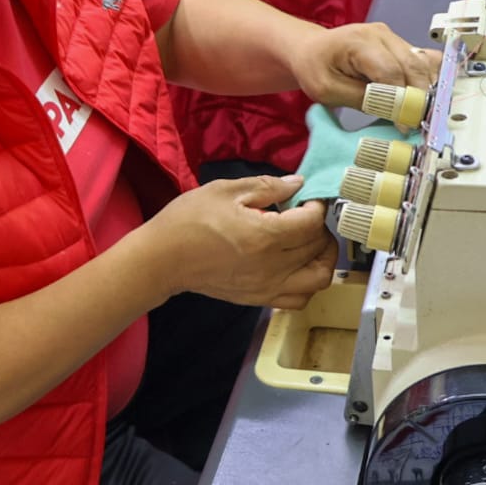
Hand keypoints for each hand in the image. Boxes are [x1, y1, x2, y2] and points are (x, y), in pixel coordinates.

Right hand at [137, 175, 336, 308]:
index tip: (307, 198)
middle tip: (306, 215)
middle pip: (319, 249)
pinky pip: (300, 299)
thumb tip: (298, 184)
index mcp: (265, 236)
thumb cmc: (189, 220)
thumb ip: (267, 186)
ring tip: (309, 242)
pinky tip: (297, 265)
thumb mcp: (225, 191)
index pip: (313, 223)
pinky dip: (308, 282)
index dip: (317, 206)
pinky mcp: (259, 300)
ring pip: (319, 279)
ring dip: (323, 258)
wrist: (162, 260)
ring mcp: (268, 287)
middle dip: (321, 228)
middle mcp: (273, 267)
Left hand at [291, 22, 440, 110]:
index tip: (406, 124)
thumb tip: (397, 113)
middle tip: (420, 123)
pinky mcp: (399, 44)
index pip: (390, 71)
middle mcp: (381, 34)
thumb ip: (363, 99)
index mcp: (358, 42)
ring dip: (426, 88)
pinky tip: (426, 96)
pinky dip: (428, 78)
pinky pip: (422, 59)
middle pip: (412, 65)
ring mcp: (393, 37)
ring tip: (423, 113)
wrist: (312, 50)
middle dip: (420, 96)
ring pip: (422, 63)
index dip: (402, 99)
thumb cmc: (316, 69)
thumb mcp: (328, 91)